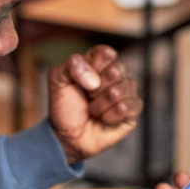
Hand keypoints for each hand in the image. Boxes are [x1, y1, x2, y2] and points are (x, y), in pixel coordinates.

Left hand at [47, 45, 141, 163]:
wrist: (66, 135)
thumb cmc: (64, 106)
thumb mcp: (57, 79)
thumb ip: (71, 66)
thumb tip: (95, 80)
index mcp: (99, 63)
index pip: (106, 53)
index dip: (94, 67)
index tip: (82, 80)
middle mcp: (116, 75)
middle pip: (117, 70)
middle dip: (96, 88)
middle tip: (87, 96)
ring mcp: (126, 93)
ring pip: (123, 89)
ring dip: (101, 104)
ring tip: (93, 110)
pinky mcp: (132, 112)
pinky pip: (129, 106)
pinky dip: (111, 115)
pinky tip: (103, 119)